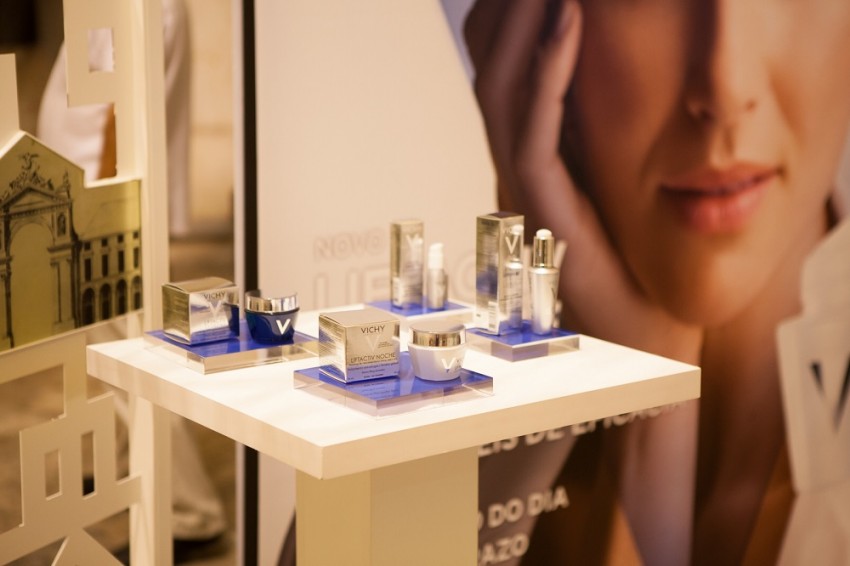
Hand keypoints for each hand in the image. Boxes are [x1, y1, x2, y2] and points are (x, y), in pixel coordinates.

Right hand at [465, 0, 701, 362]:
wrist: (636, 330)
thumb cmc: (631, 257)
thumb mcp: (607, 177)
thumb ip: (589, 131)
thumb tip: (595, 68)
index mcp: (526, 159)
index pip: (501, 75)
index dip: (508, 20)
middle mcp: (512, 168)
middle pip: (490, 72)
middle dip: (506, 10)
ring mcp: (520, 189)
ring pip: (501, 92)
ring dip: (522, 24)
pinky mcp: (541, 210)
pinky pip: (532, 131)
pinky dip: (548, 73)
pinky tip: (567, 22)